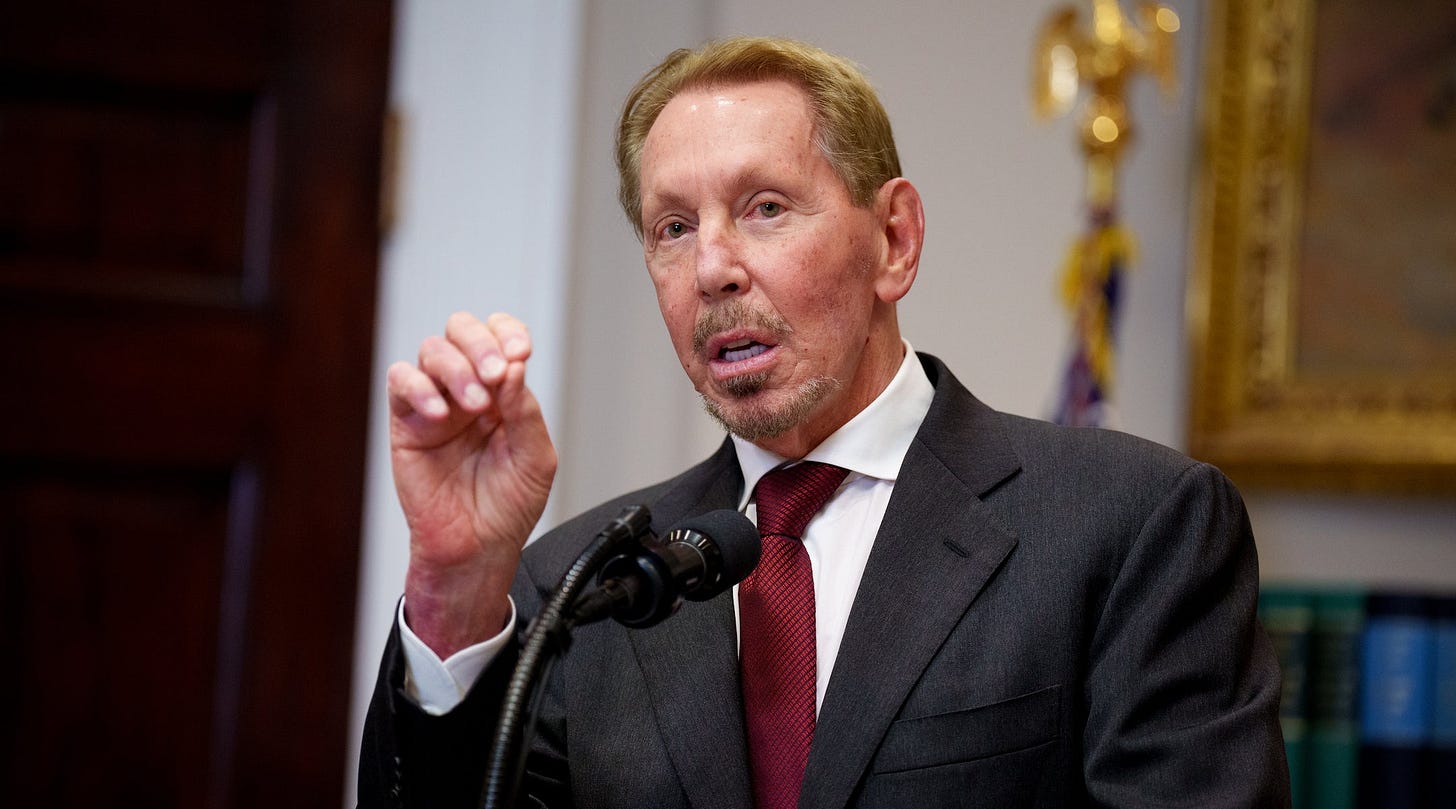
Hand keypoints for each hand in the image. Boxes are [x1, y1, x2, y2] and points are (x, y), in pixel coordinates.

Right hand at [386, 312, 556, 656]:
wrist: (477, 548)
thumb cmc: (508, 506)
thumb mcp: (536, 458)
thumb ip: (525, 411)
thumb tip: (513, 368)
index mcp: (503, 391)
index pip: (501, 337)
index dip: (508, 333)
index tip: (520, 353)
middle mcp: (468, 389)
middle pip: (462, 330)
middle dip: (481, 342)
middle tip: (496, 373)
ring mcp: (435, 402)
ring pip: (432, 350)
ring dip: (456, 369)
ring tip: (475, 405)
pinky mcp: (406, 422)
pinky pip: (400, 382)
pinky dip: (419, 388)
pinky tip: (441, 415)